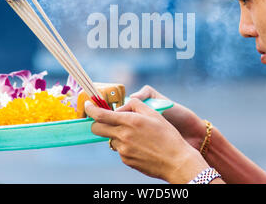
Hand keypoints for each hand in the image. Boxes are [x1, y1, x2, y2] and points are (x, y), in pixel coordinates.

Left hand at [85, 98, 208, 182]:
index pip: (100, 115)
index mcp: (130, 121)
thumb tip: (124, 104)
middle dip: (98, 123)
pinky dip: (126, 146)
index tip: (88, 105)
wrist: (177, 161)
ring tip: (136, 136)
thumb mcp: (154, 114)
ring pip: (110, 139)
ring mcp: (123, 150)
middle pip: (97, 128)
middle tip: (106, 120)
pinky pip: (120, 150)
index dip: (90, 109)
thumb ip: (136, 105)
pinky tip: (141, 147)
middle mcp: (123, 136)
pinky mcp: (126, 160)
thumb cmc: (168, 136)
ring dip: (116, 135)